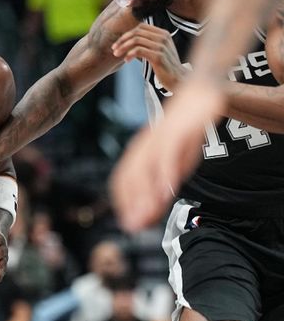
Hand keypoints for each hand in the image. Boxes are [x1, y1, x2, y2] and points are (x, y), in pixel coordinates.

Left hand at [110, 76, 224, 231]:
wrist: (197, 94)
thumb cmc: (184, 131)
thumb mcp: (173, 158)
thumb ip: (164, 178)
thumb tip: (157, 204)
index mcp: (138, 151)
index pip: (123, 179)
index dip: (123, 202)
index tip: (127, 223)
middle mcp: (144, 146)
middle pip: (131, 177)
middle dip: (131, 204)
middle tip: (133, 227)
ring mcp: (159, 139)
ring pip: (148, 169)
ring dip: (146, 194)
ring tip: (146, 216)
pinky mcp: (177, 132)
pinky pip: (169, 155)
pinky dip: (167, 173)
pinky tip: (169, 189)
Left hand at [111, 24, 187, 90]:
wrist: (179, 80)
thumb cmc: (166, 66)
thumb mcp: (159, 50)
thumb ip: (148, 42)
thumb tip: (129, 39)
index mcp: (163, 34)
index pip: (141, 27)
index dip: (127, 33)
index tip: (118, 43)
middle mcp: (163, 37)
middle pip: (136, 32)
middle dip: (122, 40)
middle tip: (114, 49)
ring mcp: (161, 46)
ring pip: (136, 40)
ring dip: (123, 47)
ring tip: (117, 54)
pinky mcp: (158, 56)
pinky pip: (139, 50)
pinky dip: (129, 54)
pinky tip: (126, 60)